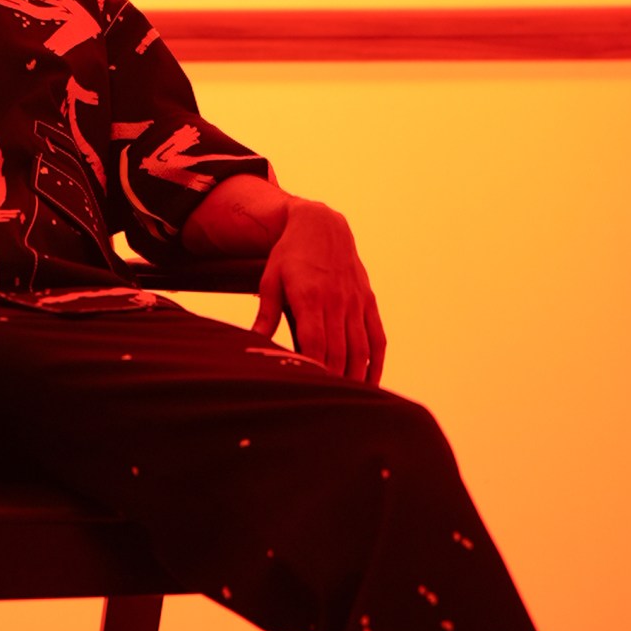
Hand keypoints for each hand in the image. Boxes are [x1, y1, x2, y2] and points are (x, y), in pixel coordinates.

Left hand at [251, 195, 385, 384]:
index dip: (314, 368)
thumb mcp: (270, 280)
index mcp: (310, 297)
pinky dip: (376, 363)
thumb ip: (266, 314)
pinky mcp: (368, 301)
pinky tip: (371, 384)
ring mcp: (356, 302)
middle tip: (324, 405)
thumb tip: (253, 342)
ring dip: (355, 378)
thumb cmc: (289, 255)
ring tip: (346, 403)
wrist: (320, 225)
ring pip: (361, 349)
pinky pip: (377, 338)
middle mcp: (337, 301)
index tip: (307, 390)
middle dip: (333, 382)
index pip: (315, 342)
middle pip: (339, 352)